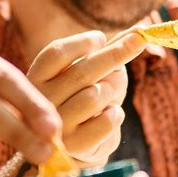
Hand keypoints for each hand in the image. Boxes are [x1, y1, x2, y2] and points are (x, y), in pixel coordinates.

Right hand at [25, 30, 143, 168]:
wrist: (74, 145)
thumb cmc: (80, 97)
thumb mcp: (87, 71)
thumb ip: (108, 50)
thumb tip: (141, 30)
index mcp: (36, 78)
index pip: (55, 53)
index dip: (81, 42)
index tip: (101, 38)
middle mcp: (42, 102)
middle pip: (82, 71)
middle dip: (115, 54)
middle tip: (138, 41)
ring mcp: (58, 126)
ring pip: (96, 95)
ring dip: (114, 88)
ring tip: (111, 92)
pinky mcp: (77, 146)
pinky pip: (107, 121)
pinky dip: (116, 113)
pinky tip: (112, 112)